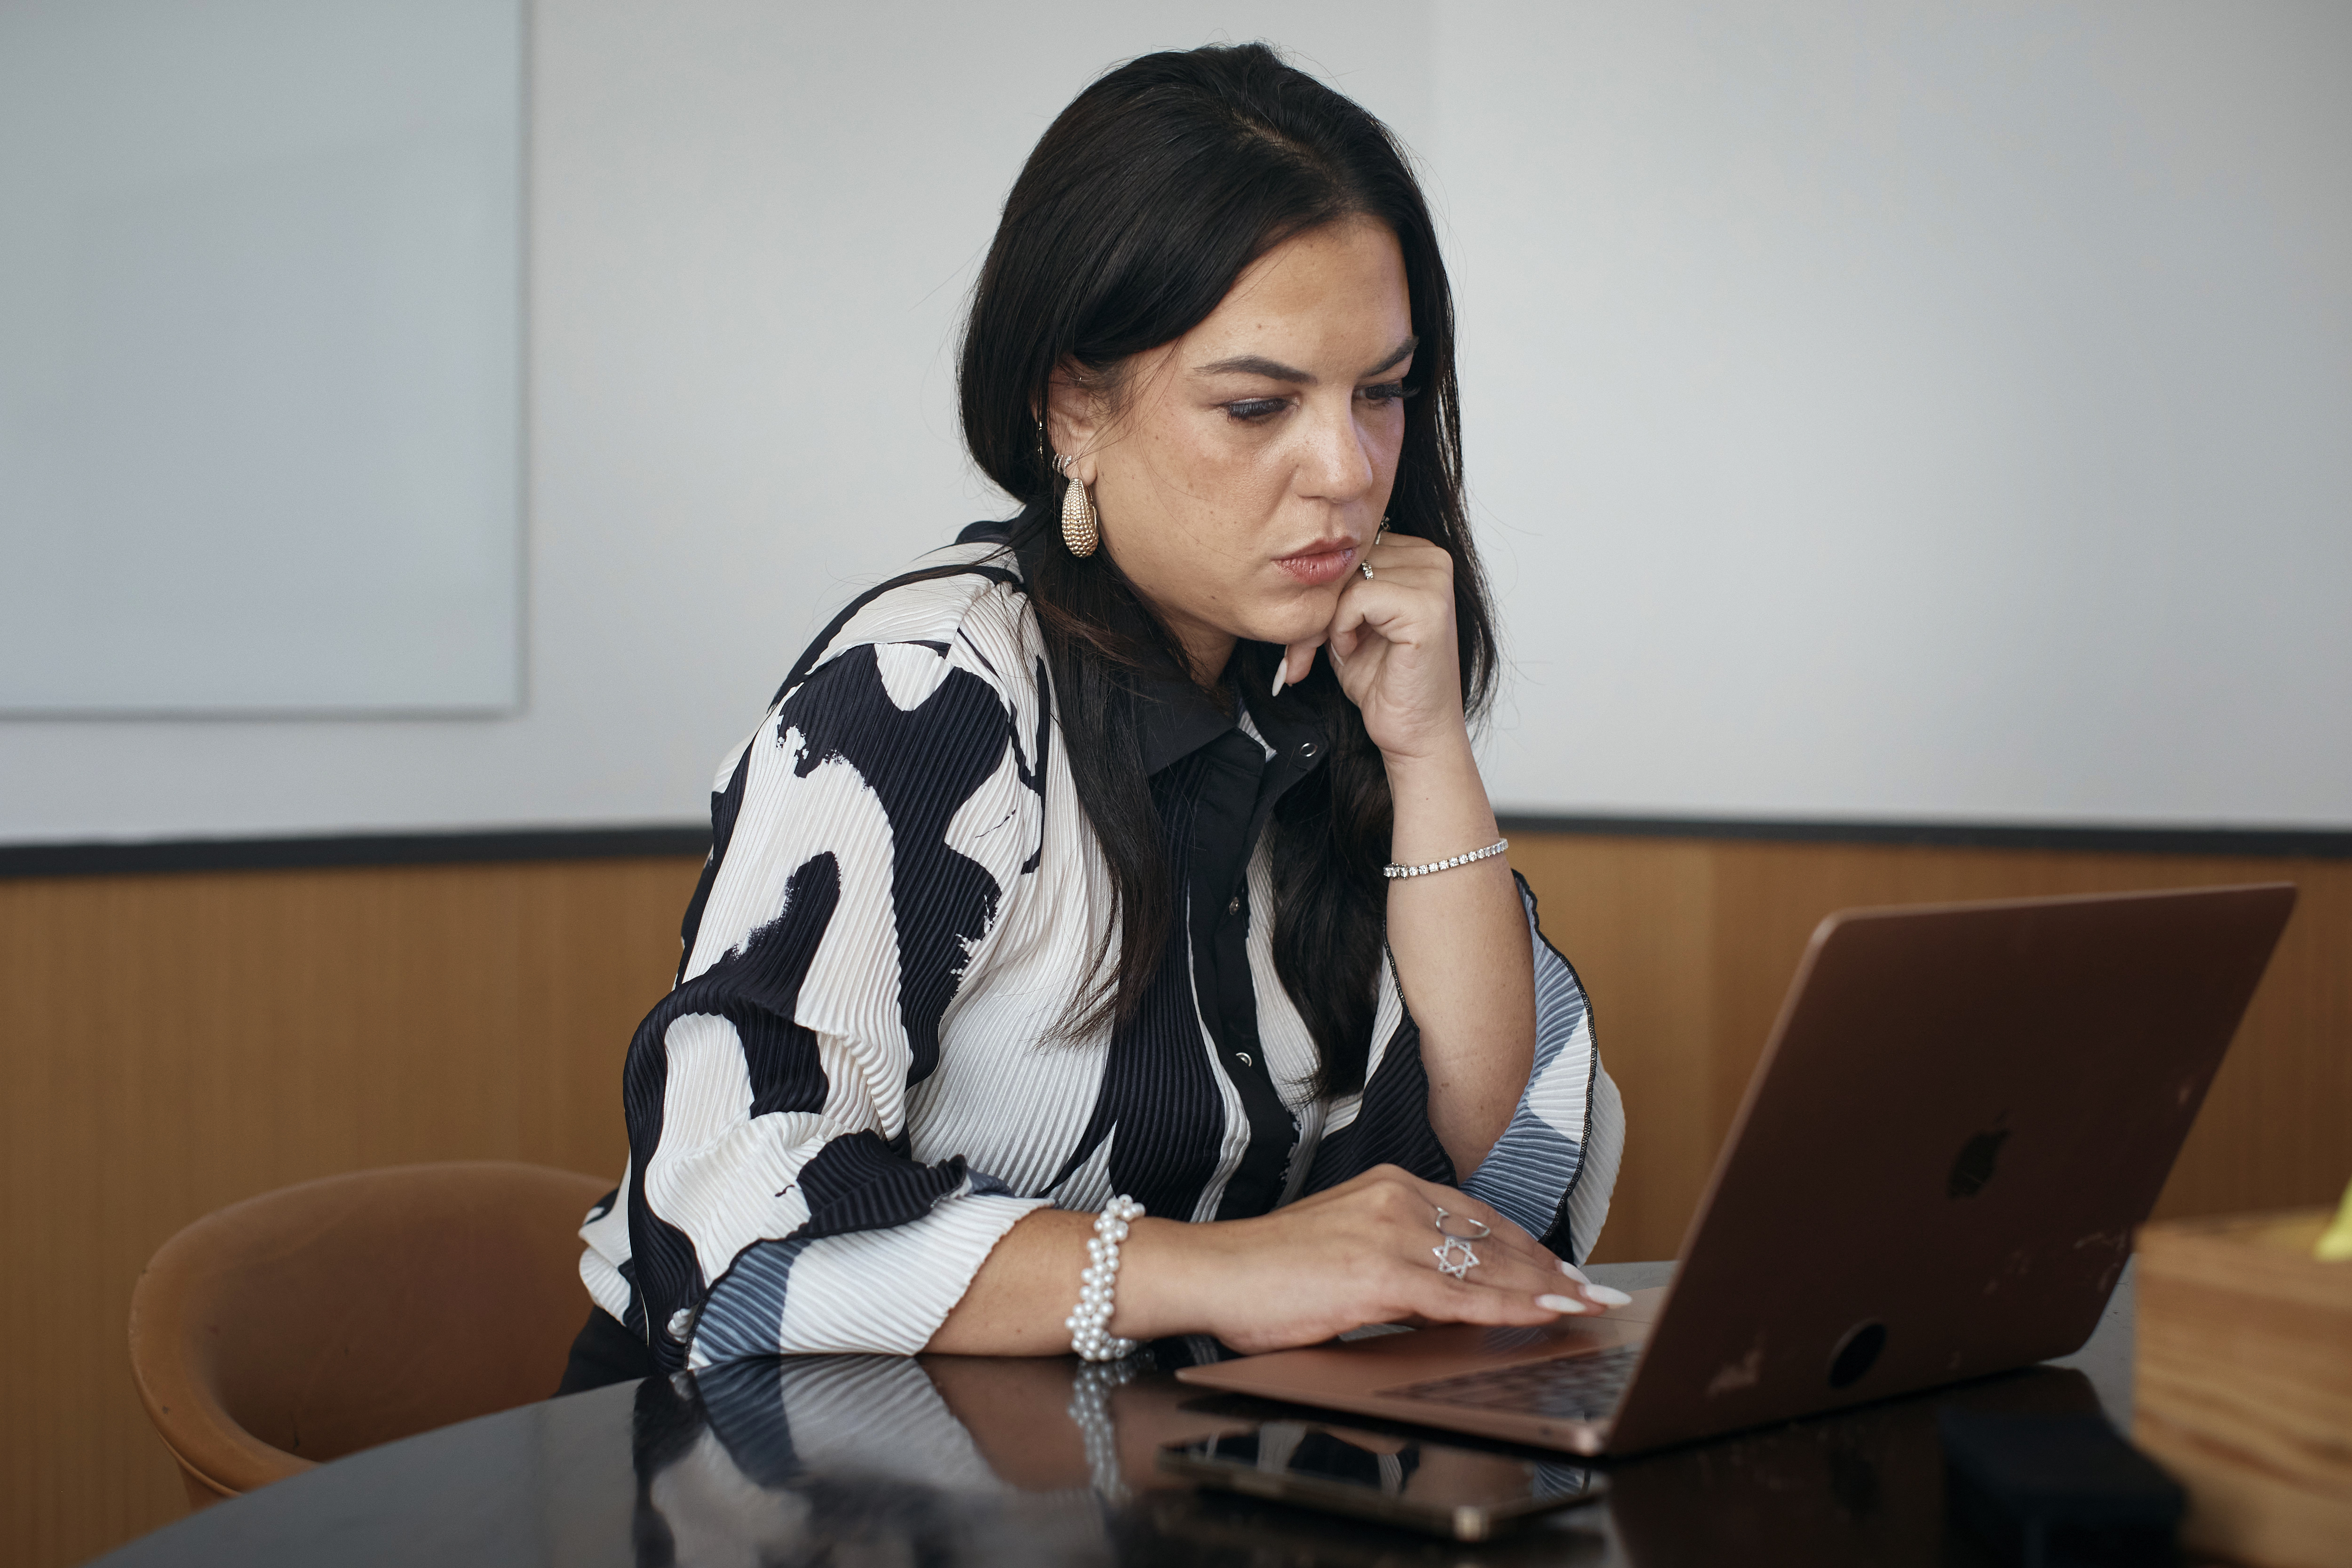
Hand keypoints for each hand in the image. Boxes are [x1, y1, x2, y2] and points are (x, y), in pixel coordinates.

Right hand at [1121, 1165, 1624, 1354]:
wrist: (1212, 1273)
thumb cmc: (1266, 1272)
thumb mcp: (1344, 1251)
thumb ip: (1396, 1264)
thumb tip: (1439, 1296)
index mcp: (1388, 1187)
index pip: (1478, 1217)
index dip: (1528, 1246)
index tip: (1564, 1268)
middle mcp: (1396, 1199)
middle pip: (1494, 1238)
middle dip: (1551, 1269)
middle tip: (1594, 1291)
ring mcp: (1390, 1234)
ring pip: (1487, 1266)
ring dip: (1546, 1289)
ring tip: (1586, 1306)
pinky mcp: (1380, 1275)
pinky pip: (1462, 1297)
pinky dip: (1511, 1308)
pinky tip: (1544, 1316)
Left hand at [1279, 532, 1466, 766]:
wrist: (1415, 733)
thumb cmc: (1384, 681)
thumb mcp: (1349, 621)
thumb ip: (1335, 584)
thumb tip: (1289, 559)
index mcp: (1419, 555)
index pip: (1351, 546)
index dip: (1323, 588)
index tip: (1309, 631)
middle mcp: (1432, 559)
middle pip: (1347, 558)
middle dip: (1317, 605)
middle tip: (1307, 649)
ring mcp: (1434, 581)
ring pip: (1348, 575)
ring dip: (1326, 618)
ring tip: (1338, 648)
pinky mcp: (1426, 607)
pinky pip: (1358, 595)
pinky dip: (1343, 626)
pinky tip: (1354, 649)